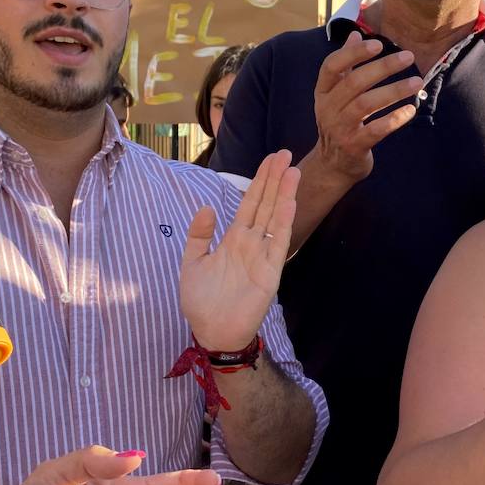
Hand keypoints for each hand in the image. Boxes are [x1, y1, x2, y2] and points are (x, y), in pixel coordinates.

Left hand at [179, 150, 298, 351]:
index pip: (250, 203)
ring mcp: (262, 255)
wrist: (211, 331)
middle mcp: (251, 243)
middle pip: (266, 204)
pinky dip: (284, 223)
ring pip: (275, 218)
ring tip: (293, 171)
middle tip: (285, 154)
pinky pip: (278, 244)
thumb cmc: (201, 301)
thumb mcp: (192, 262)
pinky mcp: (270, 272)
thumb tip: (207, 207)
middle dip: (275, 179)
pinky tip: (289, 203)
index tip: (270, 160)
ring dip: (284, 195)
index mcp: (234, 239)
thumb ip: (199, 235)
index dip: (260, 181)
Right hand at [309, 31, 421, 183]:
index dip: (354, 53)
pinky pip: (376, 130)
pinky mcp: (354, 146)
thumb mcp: (335, 95)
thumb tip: (355, 34)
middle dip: (383, 67)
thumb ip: (346, 65)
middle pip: (354, 82)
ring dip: (394, 91)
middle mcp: (328, 108)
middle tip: (408, 57)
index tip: (378, 43)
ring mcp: (339, 129)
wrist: (332, 166)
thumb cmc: (339, 123)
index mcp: (323, 92)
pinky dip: (394, 119)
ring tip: (417, 82)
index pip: (332, 66)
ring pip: (366, 104)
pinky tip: (411, 110)